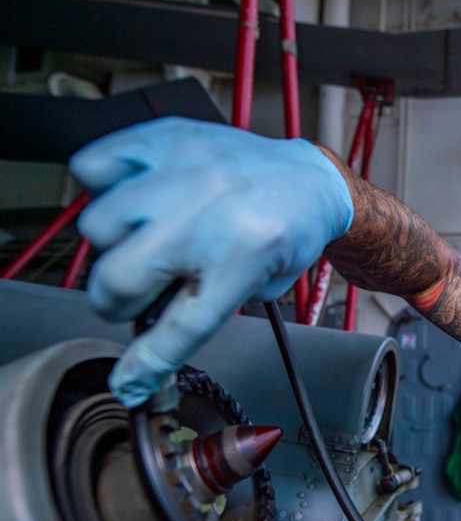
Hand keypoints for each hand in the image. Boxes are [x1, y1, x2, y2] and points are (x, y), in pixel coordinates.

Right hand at [70, 117, 352, 407]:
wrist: (309, 179)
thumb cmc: (286, 233)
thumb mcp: (258, 286)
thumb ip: (199, 314)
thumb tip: (144, 356)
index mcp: (244, 256)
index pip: (181, 325)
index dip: (147, 362)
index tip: (129, 381)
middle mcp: (210, 212)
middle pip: (120, 280)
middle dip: (118, 302)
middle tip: (138, 295)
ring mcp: (184, 171)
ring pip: (98, 227)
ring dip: (113, 246)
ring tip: (145, 242)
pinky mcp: (165, 139)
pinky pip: (92, 168)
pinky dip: (102, 189)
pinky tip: (134, 199)